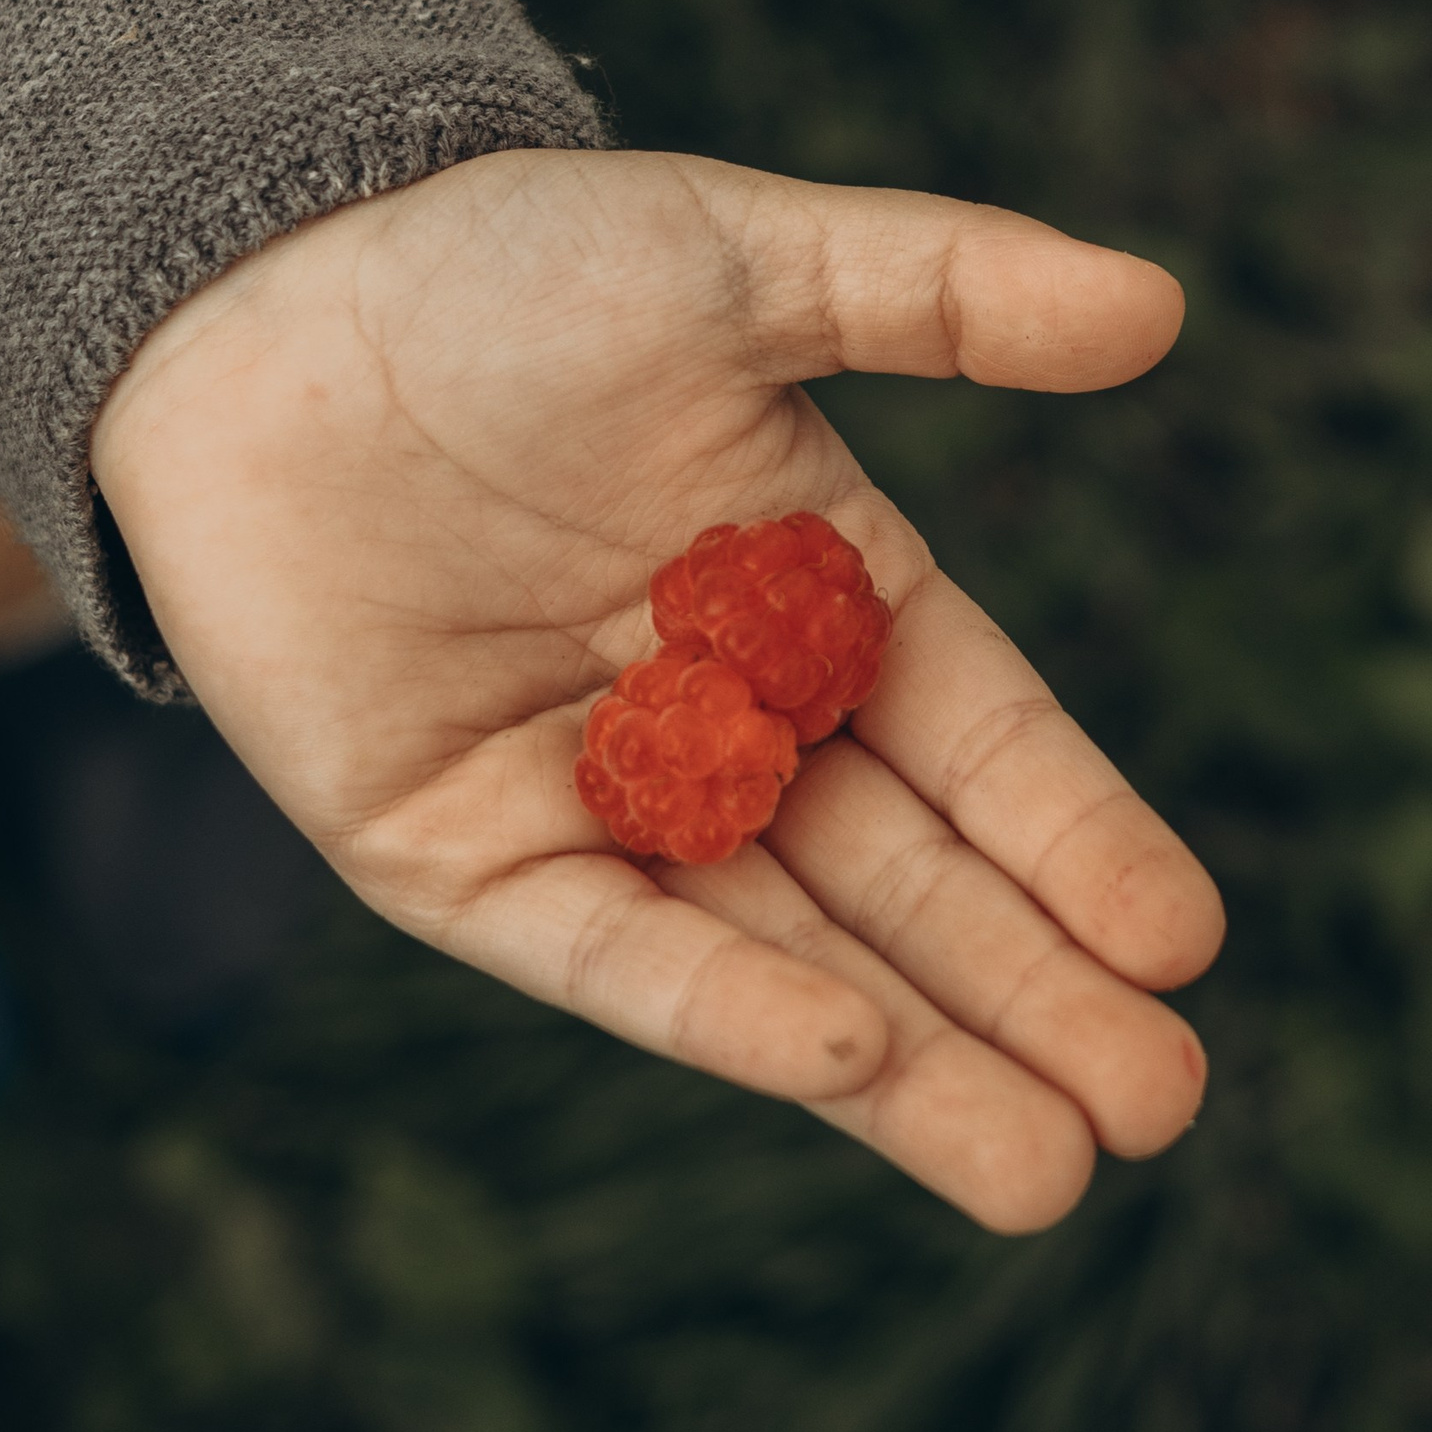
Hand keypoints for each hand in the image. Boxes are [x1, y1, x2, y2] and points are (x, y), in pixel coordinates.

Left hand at [91, 147, 1222, 1227]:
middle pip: (904, 889)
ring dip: (912, 1065)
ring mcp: (595, 806)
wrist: (248, 296)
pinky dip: (721, 1012)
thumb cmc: (496, 264)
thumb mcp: (737, 261)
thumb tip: (1161, 307)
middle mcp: (724, 726)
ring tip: (1044, 1170)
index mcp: (818, 602)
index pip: (980, 750)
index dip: (1079, 846)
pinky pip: (609, 952)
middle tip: (1156, 1113)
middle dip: (1029, 1002)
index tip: (1183, 944)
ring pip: (781, 957)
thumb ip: (941, 291)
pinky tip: (848, 1059)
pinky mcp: (459, 861)